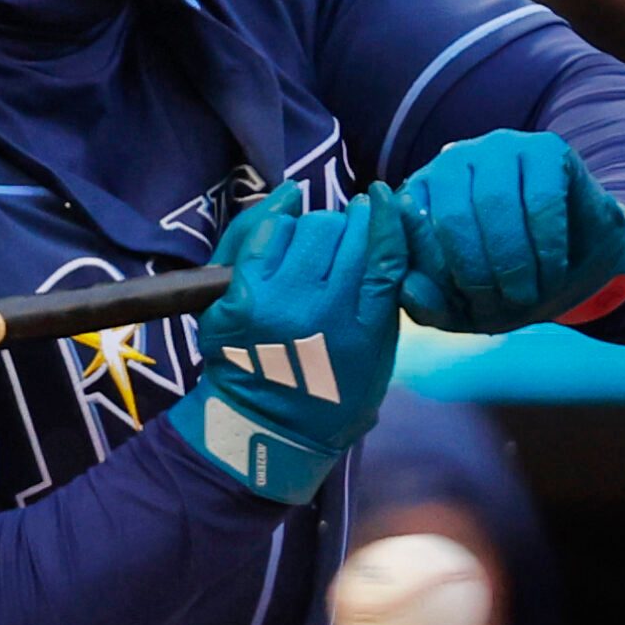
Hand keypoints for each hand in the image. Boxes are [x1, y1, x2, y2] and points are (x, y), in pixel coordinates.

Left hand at [167, 182, 405, 503]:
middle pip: (342, 232)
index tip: (382, 198)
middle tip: (339, 240)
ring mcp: (277, 302)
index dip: (386, 217)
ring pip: (305, 227)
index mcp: (365, 328)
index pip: (383, 254)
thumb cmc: (331, 392)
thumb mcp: (378, 353)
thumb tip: (383, 229)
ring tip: (308, 245)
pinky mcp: (239, 297)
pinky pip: (262, 234)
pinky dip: (274, 221)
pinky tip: (281, 222)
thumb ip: (384, 296)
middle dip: (345, 226)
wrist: (267, 427)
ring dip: (310, 226)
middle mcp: (323, 311)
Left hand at [397, 130, 624, 333]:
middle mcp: (451, 162)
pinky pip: (540, 199)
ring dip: (514, 261)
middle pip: (452, 218)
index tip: (469, 305)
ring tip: (530, 293)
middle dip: (479, 273)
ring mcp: (497, 148)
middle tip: (506, 302)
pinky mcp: (545, 148)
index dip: (440, 278)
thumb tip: (407, 289)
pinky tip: (553, 270)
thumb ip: (427, 305)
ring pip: (494, 203)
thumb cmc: (509, 284)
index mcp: (418, 195)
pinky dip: (547, 245)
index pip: (409, 233)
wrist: (579, 266)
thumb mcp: (462, 308)